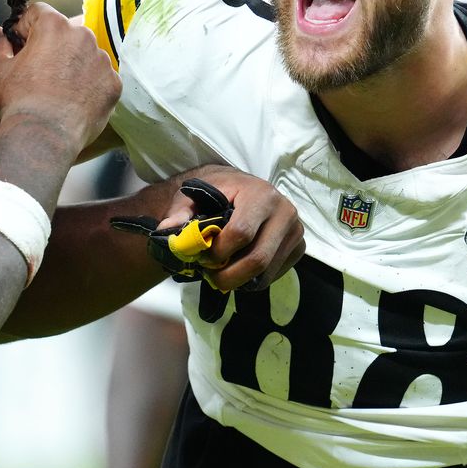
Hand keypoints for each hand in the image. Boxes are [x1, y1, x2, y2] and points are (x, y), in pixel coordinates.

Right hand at [0, 2, 120, 152]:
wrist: (44, 136)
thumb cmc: (17, 100)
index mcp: (54, 25)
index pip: (38, 12)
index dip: (26, 28)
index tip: (20, 46)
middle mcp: (83, 36)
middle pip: (65, 33)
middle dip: (51, 46)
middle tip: (37, 72)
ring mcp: (102, 60)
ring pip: (85, 54)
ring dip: (72, 65)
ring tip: (57, 90)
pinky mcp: (113, 83)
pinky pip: (99, 77)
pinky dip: (88, 85)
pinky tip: (73, 101)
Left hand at [157, 165, 304, 291]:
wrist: (240, 187)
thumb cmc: (216, 191)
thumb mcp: (192, 195)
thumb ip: (179, 212)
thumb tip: (168, 230)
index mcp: (261, 194)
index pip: (241, 233)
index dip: (218, 252)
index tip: (202, 257)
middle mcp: (285, 211)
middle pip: (258, 259)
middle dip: (228, 276)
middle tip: (209, 277)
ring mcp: (295, 231)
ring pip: (265, 272)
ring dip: (238, 280)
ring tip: (220, 271)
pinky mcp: (298, 247)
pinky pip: (273, 275)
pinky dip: (251, 279)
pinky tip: (237, 267)